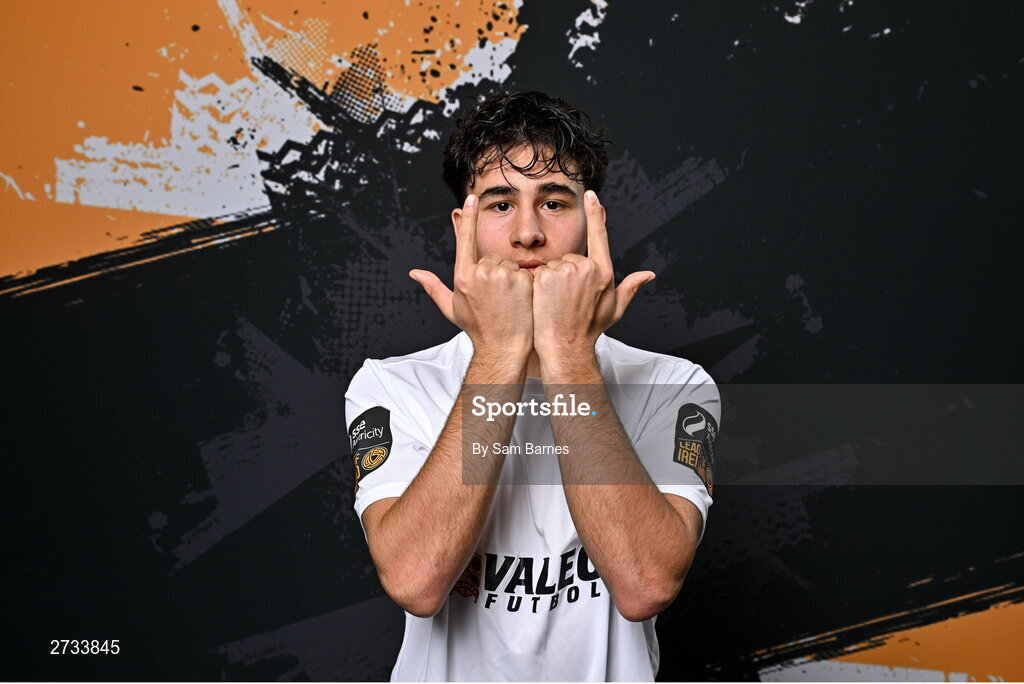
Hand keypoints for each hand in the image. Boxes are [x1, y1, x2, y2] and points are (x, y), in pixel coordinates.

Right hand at [410, 194, 533, 357]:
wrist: (503, 347)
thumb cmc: (478, 329)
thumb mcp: (452, 308)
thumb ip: (433, 287)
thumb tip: (414, 273)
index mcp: (462, 276)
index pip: (465, 239)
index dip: (468, 217)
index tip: (471, 198)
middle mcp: (480, 273)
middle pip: (491, 258)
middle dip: (494, 272)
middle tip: (496, 297)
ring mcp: (502, 276)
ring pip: (508, 265)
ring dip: (510, 278)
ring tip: (508, 300)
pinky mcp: (521, 280)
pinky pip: (524, 272)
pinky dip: (524, 283)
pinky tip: (521, 300)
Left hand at [531, 190, 653, 360]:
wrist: (564, 346)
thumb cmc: (588, 329)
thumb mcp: (614, 309)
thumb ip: (630, 288)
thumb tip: (648, 274)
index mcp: (604, 272)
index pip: (600, 235)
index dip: (596, 214)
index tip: (592, 195)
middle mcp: (587, 268)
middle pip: (572, 257)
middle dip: (567, 273)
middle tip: (568, 298)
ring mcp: (565, 271)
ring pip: (555, 264)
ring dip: (553, 279)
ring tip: (556, 301)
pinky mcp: (545, 276)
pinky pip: (540, 271)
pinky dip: (539, 283)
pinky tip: (543, 299)